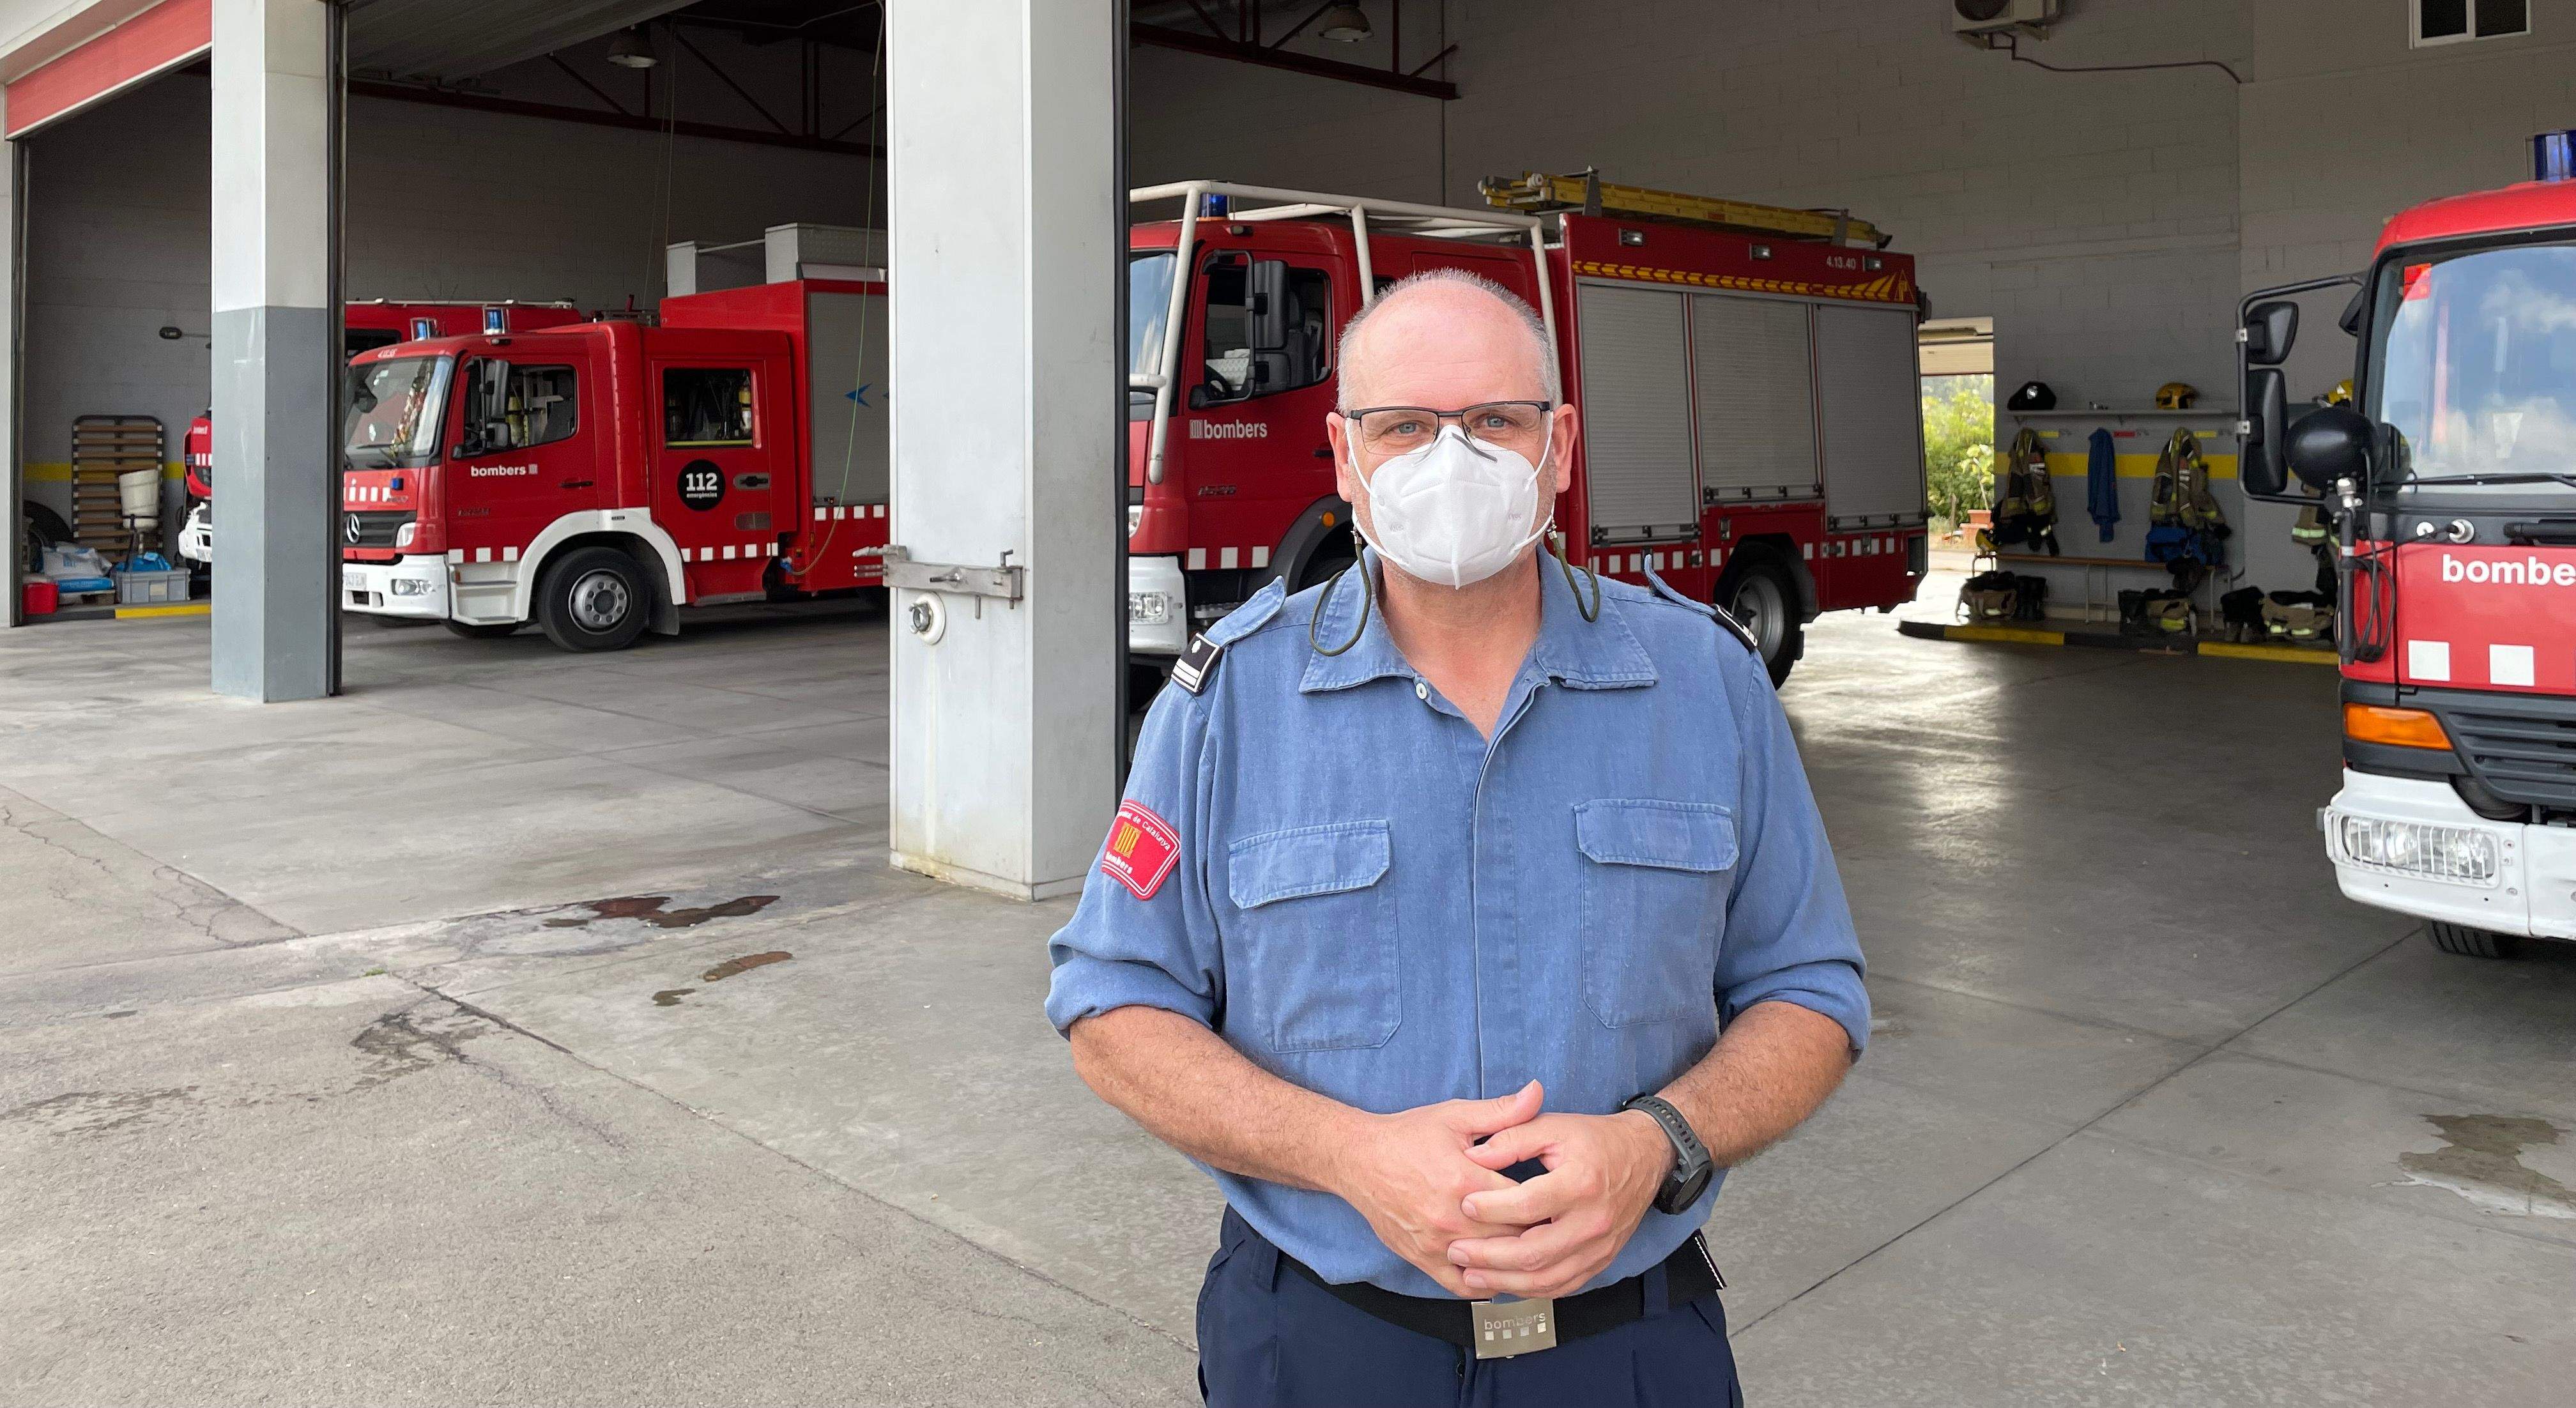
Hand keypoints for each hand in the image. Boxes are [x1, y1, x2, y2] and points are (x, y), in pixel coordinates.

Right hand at [1326, 1081, 1545, 1296]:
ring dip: (1514, 1259)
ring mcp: (1437, 1244)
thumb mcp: (1455, 1116)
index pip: (1525, 1202)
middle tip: (1556, 1228)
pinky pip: (1464, 1286)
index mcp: (1466, 1180)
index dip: (1548, 1202)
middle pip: (1513, 1238)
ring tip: (1534, 1249)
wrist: (1357, 1160)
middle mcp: (1452, 1218)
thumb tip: (1538, 1092)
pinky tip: (1500, 1269)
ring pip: (1493, 1265)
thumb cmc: (1408, 1136)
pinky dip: (1486, 1281)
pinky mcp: (1424, 1260)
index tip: (1561, 1200)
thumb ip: (1502, 1111)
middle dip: (1536, 1233)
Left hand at [1443, 1109, 1673, 1299]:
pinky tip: (1504, 1284)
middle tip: (1456, 1251)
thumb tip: (1472, 1156)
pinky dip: (1530, 1289)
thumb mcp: (1553, 1125)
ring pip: (1547, 1278)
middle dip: (1489, 1256)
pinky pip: (1562, 1286)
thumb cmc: (1594, 1139)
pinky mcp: (1601, 1260)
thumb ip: (1511, 1138)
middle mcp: (1593, 1221)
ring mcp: (1599, 1246)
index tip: (1464, 1205)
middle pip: (1534, 1252)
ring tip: (1470, 1275)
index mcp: (1580, 1182)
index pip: (1528, 1204)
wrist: (1645, 1156)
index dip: (1491, 1208)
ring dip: (1505, 1281)